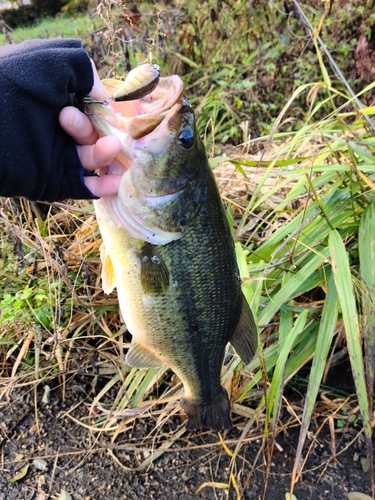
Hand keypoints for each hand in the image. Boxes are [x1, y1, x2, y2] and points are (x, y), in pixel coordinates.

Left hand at [59, 61, 120, 197]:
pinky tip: (117, 182)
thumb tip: (105, 96)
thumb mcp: (52, 61)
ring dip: (107, 155)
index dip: (109, 110)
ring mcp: (55, 156)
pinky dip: (102, 187)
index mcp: (57, 99)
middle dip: (105, 131)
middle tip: (100, 127)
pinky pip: (83, 187)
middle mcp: (57, 129)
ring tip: (112, 147)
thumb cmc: (12, 83)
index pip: (93, 108)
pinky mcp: (52, 182)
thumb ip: (84, 69)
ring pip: (93, 161)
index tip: (120, 112)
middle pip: (97, 135)